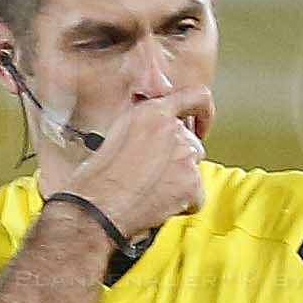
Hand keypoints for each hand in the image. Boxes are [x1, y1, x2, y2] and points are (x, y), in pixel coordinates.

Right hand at [44, 88, 207, 242]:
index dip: (204, 113)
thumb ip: (145, 124)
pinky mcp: (191, 183)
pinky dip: (183, 204)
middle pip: (192, 144)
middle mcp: (172, 129)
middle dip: (178, 160)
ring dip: (178, 181)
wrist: (98, 204)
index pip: (196, 97)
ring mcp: (184, 156)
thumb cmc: (99, 175)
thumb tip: (155, 131)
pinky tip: (159, 204)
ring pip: (193, 170)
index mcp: (153, 111)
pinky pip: (197, 197)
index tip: (201, 126)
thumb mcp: (118, 131)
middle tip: (154, 175)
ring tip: (151, 190)